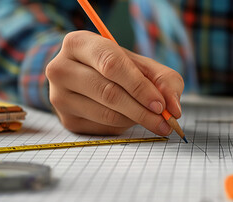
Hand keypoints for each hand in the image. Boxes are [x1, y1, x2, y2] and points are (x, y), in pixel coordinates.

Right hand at [46, 31, 183, 134]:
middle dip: (142, 110)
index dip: (139, 86)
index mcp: (78, 43)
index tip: (160, 104)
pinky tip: (128, 117)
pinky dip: (123, 126)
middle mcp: (61, 68)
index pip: (111, 64)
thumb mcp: (141, 65)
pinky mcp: (66, 119)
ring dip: (135, 119)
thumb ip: (164, 80)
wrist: (85, 78)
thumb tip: (173, 109)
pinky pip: (102, 127)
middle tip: (164, 121)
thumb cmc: (116, 68)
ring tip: (151, 118)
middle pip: (108, 92)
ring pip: (106, 114)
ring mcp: (59, 96)